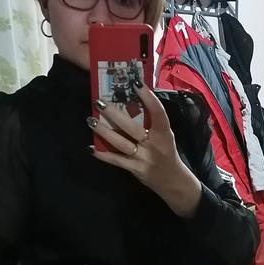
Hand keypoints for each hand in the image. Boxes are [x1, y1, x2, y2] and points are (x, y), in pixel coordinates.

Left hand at [89, 85, 201, 217]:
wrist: (172, 180)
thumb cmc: (167, 152)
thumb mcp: (166, 136)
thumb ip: (154, 121)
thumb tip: (135, 100)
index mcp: (164, 133)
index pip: (158, 112)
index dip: (148, 97)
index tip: (135, 83)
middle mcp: (154, 144)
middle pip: (132, 127)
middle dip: (114, 114)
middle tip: (99, 102)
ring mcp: (143, 158)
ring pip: (121, 143)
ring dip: (104, 131)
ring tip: (91, 120)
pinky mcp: (135, 169)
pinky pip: (116, 160)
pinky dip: (103, 155)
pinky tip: (91, 148)